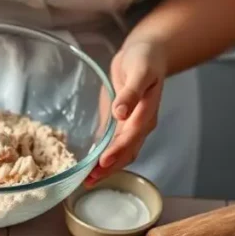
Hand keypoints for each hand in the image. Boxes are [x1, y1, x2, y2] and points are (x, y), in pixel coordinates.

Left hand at [85, 41, 166, 186]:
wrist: (146, 54)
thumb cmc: (144, 60)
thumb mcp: (140, 71)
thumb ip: (132, 92)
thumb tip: (120, 112)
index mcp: (146, 113)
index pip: (132, 136)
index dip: (118, 150)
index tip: (103, 161)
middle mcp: (140, 124)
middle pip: (127, 152)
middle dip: (109, 167)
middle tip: (90, 181)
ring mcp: (131, 126)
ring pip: (121, 153)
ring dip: (106, 168)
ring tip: (87, 181)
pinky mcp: (121, 124)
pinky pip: (113, 145)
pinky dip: (103, 157)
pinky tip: (89, 166)